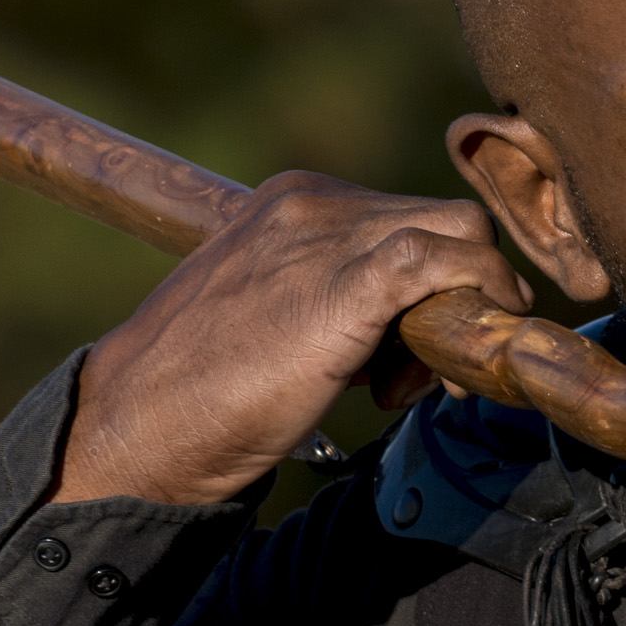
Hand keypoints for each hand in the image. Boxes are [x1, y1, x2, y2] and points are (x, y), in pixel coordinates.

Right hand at [49, 175, 532, 507]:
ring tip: (416, 384)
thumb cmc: (201, 388)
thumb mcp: (272, 316)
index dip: (430, 281)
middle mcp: (313, 202)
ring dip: (469, 305)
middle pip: (442, 219)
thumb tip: (402, 333)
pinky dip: (483, 297)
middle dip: (459, 290)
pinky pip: (448, 260)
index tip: (410, 352)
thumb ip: (334, 300)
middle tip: (428, 371)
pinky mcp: (350, 282)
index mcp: (292, 203)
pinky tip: (465, 360)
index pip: (403, 216)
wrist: (141, 423)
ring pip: (460, 231)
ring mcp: (331, 235)